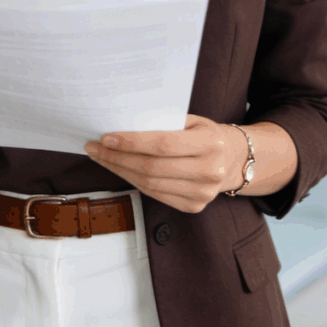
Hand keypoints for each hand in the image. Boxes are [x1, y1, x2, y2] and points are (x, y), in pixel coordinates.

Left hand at [84, 114, 246, 212]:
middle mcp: (210, 171)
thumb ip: (163, 122)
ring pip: (150, 184)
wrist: (231, 159)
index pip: (164, 144)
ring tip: (101, 157)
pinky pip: (155, 195)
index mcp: (210, 143)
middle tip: (94, 147)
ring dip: (120, 170)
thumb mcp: (191, 120)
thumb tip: (121, 122)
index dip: (132, 142)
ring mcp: (203, 193)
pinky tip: (119, 169)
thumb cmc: (204, 133)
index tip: (106, 137)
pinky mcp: (194, 207)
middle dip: (118, 157)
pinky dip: (133, 182)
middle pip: (153, 167)